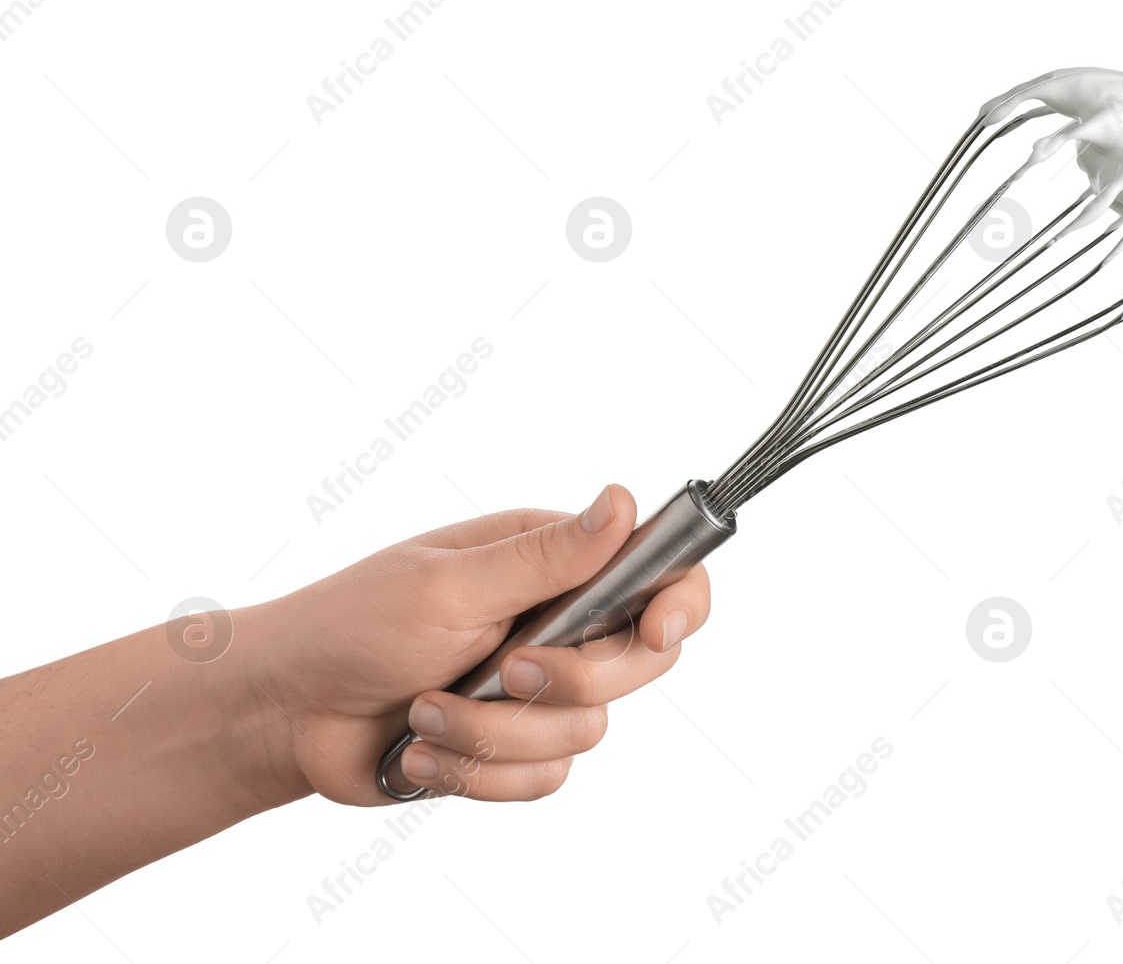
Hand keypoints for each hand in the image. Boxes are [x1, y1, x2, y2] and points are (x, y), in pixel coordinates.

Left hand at [243, 484, 710, 805]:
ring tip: (424, 713)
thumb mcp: (450, 583)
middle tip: (506, 670)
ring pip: (585, 732)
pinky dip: (476, 773)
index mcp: (552, 560)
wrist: (284, 714)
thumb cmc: (351, 625)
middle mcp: (558, 622)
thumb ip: (547, 557)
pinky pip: (544, 779)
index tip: (656, 633)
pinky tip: (420, 752)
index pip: (660, 572)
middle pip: (639, 663)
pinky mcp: (513, 749)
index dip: (679, 604)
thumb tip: (623, 501)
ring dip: (494, 733)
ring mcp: (538, 691)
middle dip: (569, 681)